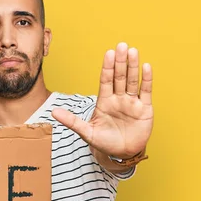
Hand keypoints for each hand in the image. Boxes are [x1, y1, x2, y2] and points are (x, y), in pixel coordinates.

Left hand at [52, 42, 153, 157]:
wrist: (122, 154)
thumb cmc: (104, 143)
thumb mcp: (87, 132)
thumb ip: (72, 121)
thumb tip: (53, 112)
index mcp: (104, 101)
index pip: (106, 80)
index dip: (107, 67)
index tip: (109, 53)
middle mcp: (118, 98)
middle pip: (119, 77)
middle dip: (120, 62)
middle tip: (122, 45)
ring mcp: (131, 103)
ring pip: (132, 81)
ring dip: (133, 66)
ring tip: (133, 51)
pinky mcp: (144, 109)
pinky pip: (145, 91)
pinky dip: (147, 79)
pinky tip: (146, 66)